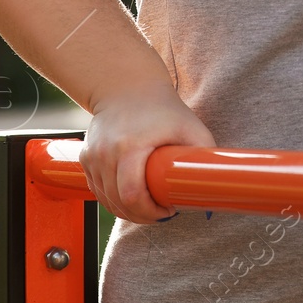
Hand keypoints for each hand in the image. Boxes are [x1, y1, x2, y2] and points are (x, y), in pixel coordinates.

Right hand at [81, 79, 215, 222]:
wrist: (126, 86)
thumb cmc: (163, 108)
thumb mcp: (191, 127)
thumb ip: (205, 155)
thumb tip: (216, 186)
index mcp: (130, 147)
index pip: (133, 196)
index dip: (151, 211)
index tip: (168, 210)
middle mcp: (105, 153)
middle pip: (119, 203)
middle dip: (142, 215)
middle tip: (162, 213)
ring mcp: (92, 157)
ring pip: (107, 200)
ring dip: (128, 210)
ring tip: (150, 206)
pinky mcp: (86, 159)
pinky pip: (99, 190)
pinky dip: (114, 200)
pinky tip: (132, 198)